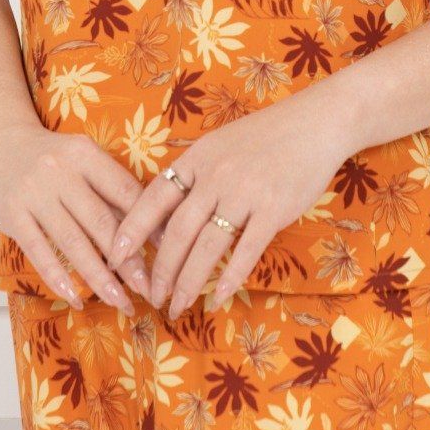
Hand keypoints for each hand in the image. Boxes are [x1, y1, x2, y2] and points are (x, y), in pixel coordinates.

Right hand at [0, 123, 150, 312]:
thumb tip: (153, 229)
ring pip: (72, 242)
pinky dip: (58, 277)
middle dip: (127, 260)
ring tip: (118, 300)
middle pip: (101, 222)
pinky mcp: (12, 215)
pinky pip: (38, 251)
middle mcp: (60, 172)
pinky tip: (75, 297)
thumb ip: (111, 189)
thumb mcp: (84, 159)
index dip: (146, 224)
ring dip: (98, 276)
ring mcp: (34, 194)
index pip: (124, 192)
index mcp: (85, 154)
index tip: (166, 253)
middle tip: (148, 289)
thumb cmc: (53, 158)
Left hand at [108, 84, 362, 315]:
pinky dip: (230, 278)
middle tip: (152, 297)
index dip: (130, 229)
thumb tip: (167, 217)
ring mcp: (245, 193)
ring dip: (189, 282)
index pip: (153, 198)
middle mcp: (215, 175)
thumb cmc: (266, 136)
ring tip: (178, 306)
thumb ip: (195, 176)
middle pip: (177, 231)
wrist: (316, 123)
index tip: (114, 256)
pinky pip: (246, 251)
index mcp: (196, 158)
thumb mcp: (220, 145)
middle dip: (160, 270)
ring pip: (207, 247)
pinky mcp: (273, 209)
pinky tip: (218, 297)